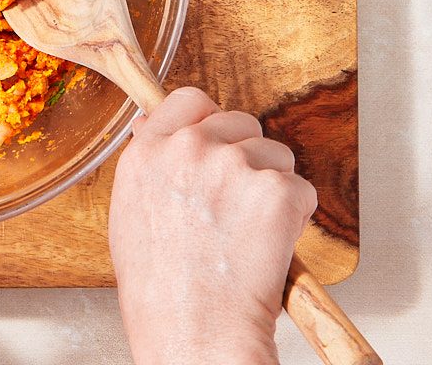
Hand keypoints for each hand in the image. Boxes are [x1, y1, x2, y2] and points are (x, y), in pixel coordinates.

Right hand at [108, 87, 316, 364]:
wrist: (193, 332)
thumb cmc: (160, 288)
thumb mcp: (130, 212)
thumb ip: (150, 164)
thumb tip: (155, 127)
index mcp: (148, 151)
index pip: (190, 99)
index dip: (209, 120)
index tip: (217, 141)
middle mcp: (188, 148)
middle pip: (239, 121)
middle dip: (247, 156)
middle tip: (238, 204)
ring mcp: (234, 166)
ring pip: (276, 155)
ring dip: (273, 186)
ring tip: (250, 233)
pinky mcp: (276, 191)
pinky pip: (302, 189)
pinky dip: (296, 217)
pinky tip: (269, 246)